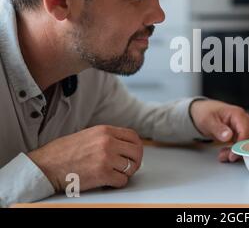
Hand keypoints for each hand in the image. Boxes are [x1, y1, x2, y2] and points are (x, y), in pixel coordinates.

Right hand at [27, 125, 142, 191]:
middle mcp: (108, 142)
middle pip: (136, 151)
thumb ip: (106, 137)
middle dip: (135, 161)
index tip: (133, 154)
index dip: (136, 147)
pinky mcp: (102, 174)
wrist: (45, 166)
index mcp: (105, 130)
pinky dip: (118, 183)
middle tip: (129, 167)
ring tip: (116, 174)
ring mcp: (106, 158)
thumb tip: (123, 145)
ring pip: (131, 167)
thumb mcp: (88, 135)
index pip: (133, 137)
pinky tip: (109, 181)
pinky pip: (122, 180)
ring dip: (125, 173)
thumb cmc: (62, 152)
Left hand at [190, 100, 248, 162]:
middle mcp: (243, 121)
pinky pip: (240, 146)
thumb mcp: (208, 120)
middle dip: (238, 150)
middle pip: (248, 138)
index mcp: (237, 114)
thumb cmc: (206, 112)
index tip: (233, 153)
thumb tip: (228, 136)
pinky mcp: (238, 135)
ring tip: (222, 155)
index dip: (241, 144)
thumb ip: (218, 128)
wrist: (202, 111)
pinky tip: (224, 153)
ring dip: (236, 152)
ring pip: (245, 144)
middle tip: (227, 157)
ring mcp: (241, 128)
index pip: (245, 130)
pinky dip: (233, 151)